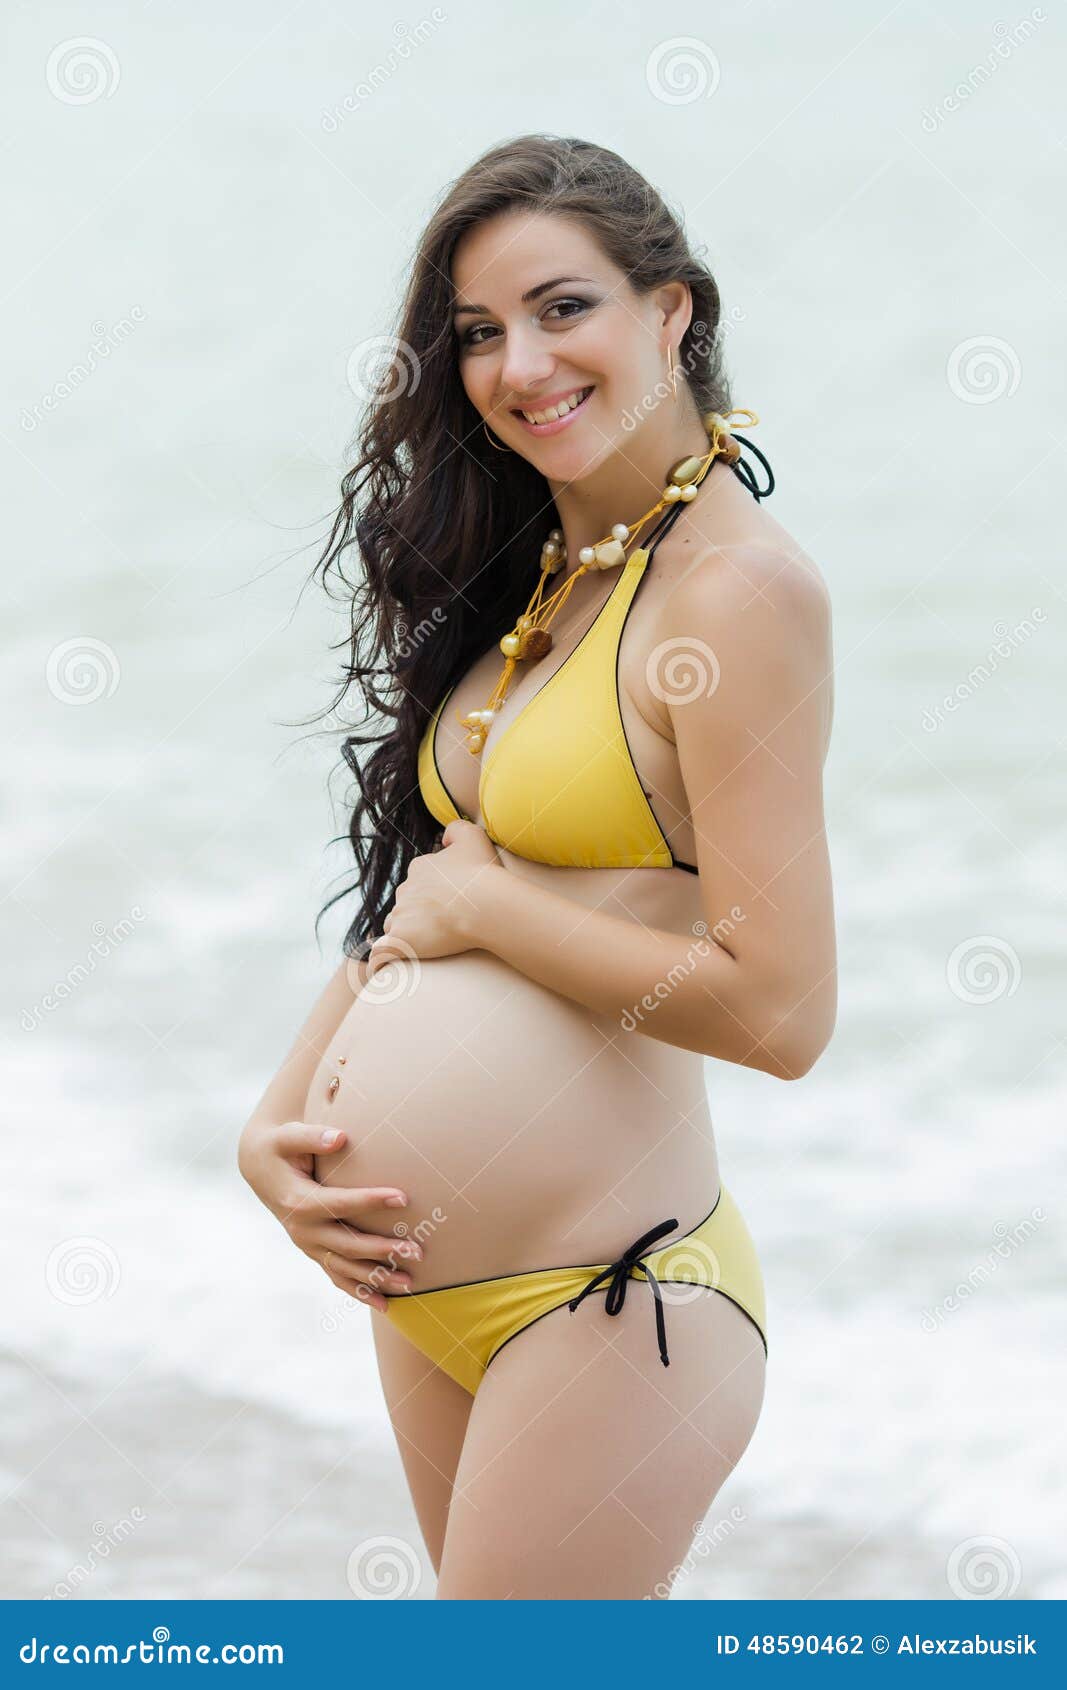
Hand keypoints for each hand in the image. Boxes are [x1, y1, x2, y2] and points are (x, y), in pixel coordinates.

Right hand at [237, 1117, 421, 1310]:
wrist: (260, 1168)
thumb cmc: (280, 1148)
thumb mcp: (288, 1136)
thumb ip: (313, 1136)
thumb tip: (339, 1137)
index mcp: (299, 1201)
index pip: (341, 1204)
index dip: (371, 1201)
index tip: (403, 1198)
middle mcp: (303, 1230)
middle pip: (348, 1244)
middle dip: (383, 1250)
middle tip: (418, 1251)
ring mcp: (308, 1245)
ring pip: (345, 1268)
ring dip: (377, 1278)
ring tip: (411, 1283)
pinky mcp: (314, 1251)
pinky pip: (338, 1277)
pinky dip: (360, 1292)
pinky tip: (386, 1305)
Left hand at [365, 818, 501, 978]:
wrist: (484, 904)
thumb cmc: (482, 873)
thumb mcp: (473, 836)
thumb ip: (455, 829)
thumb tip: (443, 837)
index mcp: (420, 869)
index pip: (416, 882)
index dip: (430, 894)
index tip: (447, 906)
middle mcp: (405, 890)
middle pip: (404, 905)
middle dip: (414, 915)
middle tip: (439, 929)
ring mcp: (401, 916)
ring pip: (393, 927)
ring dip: (401, 936)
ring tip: (418, 949)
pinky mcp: (401, 940)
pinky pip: (381, 954)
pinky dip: (380, 961)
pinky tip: (382, 970)